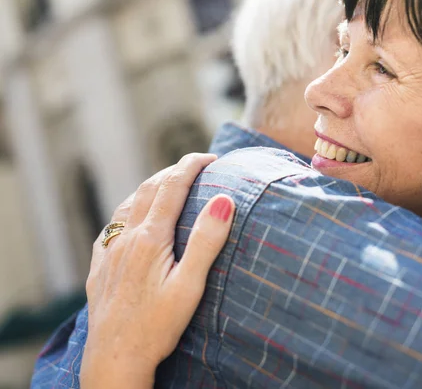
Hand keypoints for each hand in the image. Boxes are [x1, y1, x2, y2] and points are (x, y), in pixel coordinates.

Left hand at [80, 153, 234, 388]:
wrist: (114, 360)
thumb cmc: (157, 327)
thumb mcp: (190, 285)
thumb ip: (206, 240)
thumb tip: (223, 200)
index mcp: (150, 238)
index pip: (172, 187)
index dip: (191, 166)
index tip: (210, 157)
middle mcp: (126, 238)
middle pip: (149, 189)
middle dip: (173, 171)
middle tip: (196, 167)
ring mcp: (109, 252)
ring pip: (128, 204)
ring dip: (150, 187)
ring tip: (169, 185)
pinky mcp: (100, 267)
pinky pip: (112, 225)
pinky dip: (129, 209)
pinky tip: (131, 218)